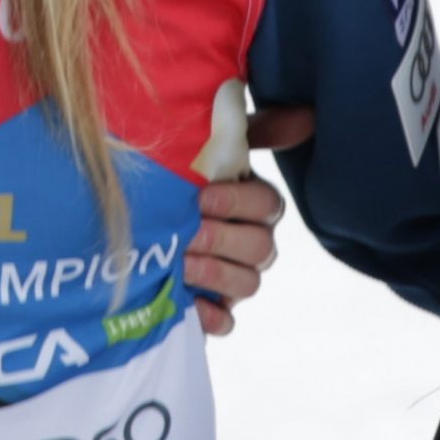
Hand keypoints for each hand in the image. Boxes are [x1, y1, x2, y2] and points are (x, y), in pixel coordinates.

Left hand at [187, 101, 302, 337]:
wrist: (133, 222)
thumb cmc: (179, 179)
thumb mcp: (208, 147)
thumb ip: (248, 129)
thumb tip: (306, 115)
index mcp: (254, 204)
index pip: (266, 204)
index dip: (237, 203)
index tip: (202, 197)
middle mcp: (253, 242)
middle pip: (261, 248)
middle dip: (223, 240)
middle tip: (187, 233)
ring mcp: (236, 279)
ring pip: (249, 285)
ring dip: (216, 274)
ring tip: (181, 264)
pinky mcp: (216, 311)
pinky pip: (227, 324)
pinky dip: (211, 318)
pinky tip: (191, 306)